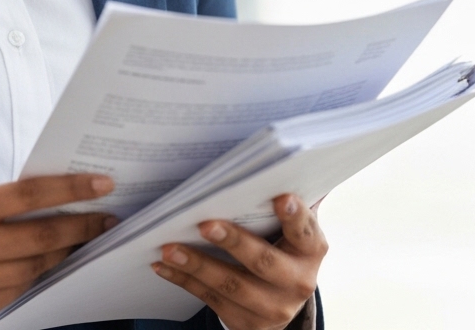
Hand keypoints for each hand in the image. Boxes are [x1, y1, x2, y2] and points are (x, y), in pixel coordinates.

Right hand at [0, 174, 115, 324]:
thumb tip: (42, 202)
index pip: (31, 195)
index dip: (71, 190)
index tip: (101, 184)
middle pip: (43, 236)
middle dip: (82, 227)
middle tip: (107, 218)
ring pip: (36, 266)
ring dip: (63, 253)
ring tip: (81, 240)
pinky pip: (17, 290)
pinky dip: (35, 275)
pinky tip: (46, 263)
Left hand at [151, 194, 326, 329]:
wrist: (279, 299)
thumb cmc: (279, 244)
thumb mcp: (288, 226)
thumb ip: (284, 200)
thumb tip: (277, 161)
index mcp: (310, 250)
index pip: (305, 231)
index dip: (295, 216)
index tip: (280, 197)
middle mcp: (297, 282)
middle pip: (263, 262)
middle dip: (233, 242)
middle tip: (204, 224)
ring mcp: (273, 308)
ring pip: (232, 286)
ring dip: (197, 264)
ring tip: (169, 247)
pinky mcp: (247, 322)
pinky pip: (211, 299)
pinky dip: (184, 279)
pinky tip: (163, 264)